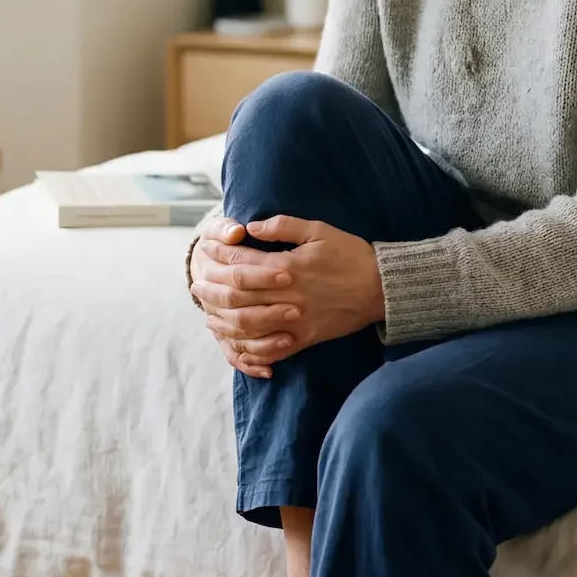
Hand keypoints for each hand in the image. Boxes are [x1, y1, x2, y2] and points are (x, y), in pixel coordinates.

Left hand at [189, 213, 384, 378]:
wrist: (381, 288)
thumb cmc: (350, 254)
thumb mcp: (320, 230)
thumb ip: (284, 226)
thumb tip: (253, 227)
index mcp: (289, 267)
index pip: (242, 263)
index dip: (219, 257)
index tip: (206, 251)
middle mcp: (287, 296)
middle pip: (237, 297)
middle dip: (212, 290)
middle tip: (195, 285)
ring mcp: (295, 320)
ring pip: (248, 326)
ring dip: (223, 321)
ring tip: (207, 314)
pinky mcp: (305, 339)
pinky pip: (271, 350)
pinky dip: (250, 350)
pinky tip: (235, 343)